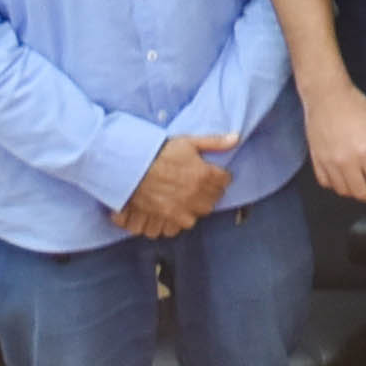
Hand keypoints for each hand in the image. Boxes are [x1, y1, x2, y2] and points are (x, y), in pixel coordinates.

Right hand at [117, 134, 240, 238]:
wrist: (129, 165)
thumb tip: (236, 138)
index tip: (214, 174)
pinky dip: (178, 221)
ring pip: (200, 213)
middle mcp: (196, 193)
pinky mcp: (166, 216)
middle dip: (210, 191)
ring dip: (196, 206)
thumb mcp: (187, 142)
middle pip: (214, 198)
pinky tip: (175, 211)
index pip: (225, 180)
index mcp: (205, 174)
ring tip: (188, 198)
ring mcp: (181, 207)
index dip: (220, 176)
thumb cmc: (157, 152)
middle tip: (201, 185)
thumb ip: (214, 142)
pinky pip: (178, 226)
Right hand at [305, 82, 365, 200]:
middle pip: (361, 192)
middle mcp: (345, 161)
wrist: (326, 96)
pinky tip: (346, 181)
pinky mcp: (316, 160)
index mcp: (364, 152)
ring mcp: (328, 162)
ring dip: (356, 194)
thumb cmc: (355, 106)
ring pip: (343, 190)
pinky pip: (325, 182)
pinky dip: (337, 187)